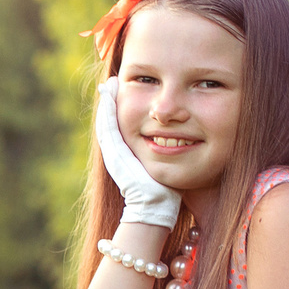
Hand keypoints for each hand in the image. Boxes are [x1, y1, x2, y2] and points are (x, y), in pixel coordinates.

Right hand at [96, 83, 180, 230]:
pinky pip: (109, 127)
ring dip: (107, 102)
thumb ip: (167, 148)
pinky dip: (108, 111)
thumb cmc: (165, 188)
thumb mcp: (165, 162)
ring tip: (111, 84)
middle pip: (111, 120)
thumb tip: (180, 133)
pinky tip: (110, 95)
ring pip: (107, 121)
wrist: (156, 207)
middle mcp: (117, 152)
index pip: (121, 124)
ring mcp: (114, 153)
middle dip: (112, 100)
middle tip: (114, 81)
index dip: (120, 106)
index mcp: (127, 153)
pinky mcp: (114, 154)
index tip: (125, 88)